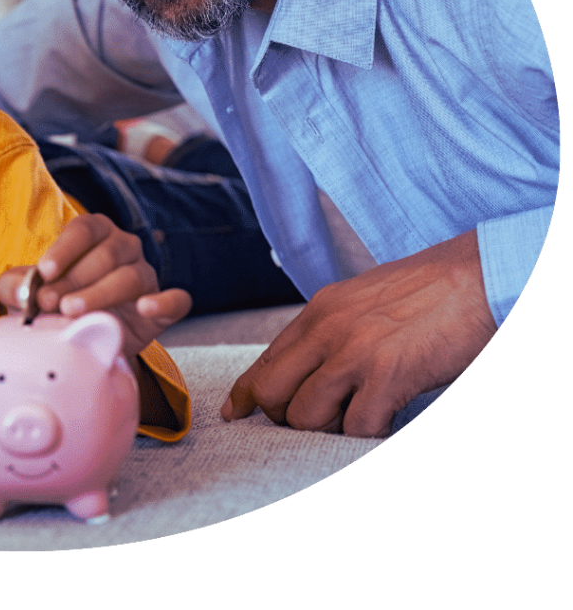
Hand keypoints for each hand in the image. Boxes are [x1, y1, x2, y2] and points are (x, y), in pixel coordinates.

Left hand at [0, 213, 191, 364]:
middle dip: (75, 279)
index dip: (64, 249)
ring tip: (73, 312)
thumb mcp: (30, 295)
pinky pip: (176, 299)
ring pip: (131, 276)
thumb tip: (18, 288)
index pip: (84, 229)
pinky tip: (145, 309)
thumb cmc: (56, 305)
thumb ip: (16, 286)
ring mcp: (146, 276)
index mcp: (95, 234)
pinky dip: (164, 302)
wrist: (86, 341)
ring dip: (101, 293)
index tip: (44, 272)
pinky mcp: (165, 307)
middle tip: (50, 303)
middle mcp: (124, 248)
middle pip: (106, 254)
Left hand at [221, 230, 497, 436]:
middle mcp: (327, 330)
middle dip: (284, 417)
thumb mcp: (361, 299)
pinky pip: (357, 429)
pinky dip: (367, 436)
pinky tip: (385, 421)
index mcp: (319, 310)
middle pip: (272, 392)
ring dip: (327, 431)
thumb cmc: (426, 290)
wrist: (476, 276)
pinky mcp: (387, 376)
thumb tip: (307, 366)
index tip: (236, 412)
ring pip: (306, 418)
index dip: (247, 393)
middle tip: (313, 422)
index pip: (266, 359)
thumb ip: (330, 330)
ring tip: (355, 419)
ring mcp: (355, 353)